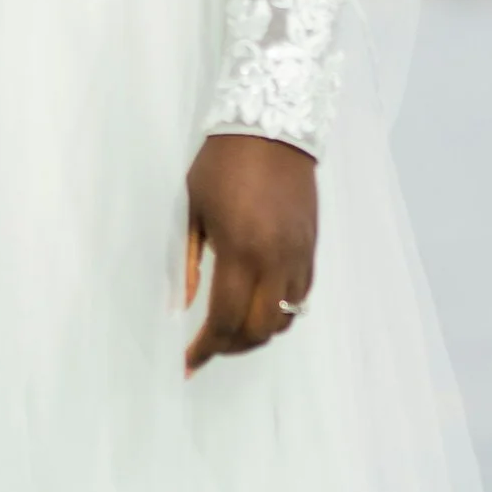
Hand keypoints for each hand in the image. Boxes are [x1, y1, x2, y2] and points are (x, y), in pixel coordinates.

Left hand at [184, 133, 317, 375]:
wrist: (272, 128)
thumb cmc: (221, 164)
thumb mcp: (191, 211)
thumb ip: (185, 264)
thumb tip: (180, 308)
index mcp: (241, 250)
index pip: (225, 320)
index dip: (205, 349)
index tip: (187, 363)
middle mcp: (276, 259)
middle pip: (259, 330)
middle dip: (231, 347)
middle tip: (208, 347)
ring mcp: (299, 255)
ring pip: (284, 318)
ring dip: (257, 333)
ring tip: (231, 330)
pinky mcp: (311, 247)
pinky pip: (301, 297)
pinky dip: (279, 311)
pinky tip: (258, 306)